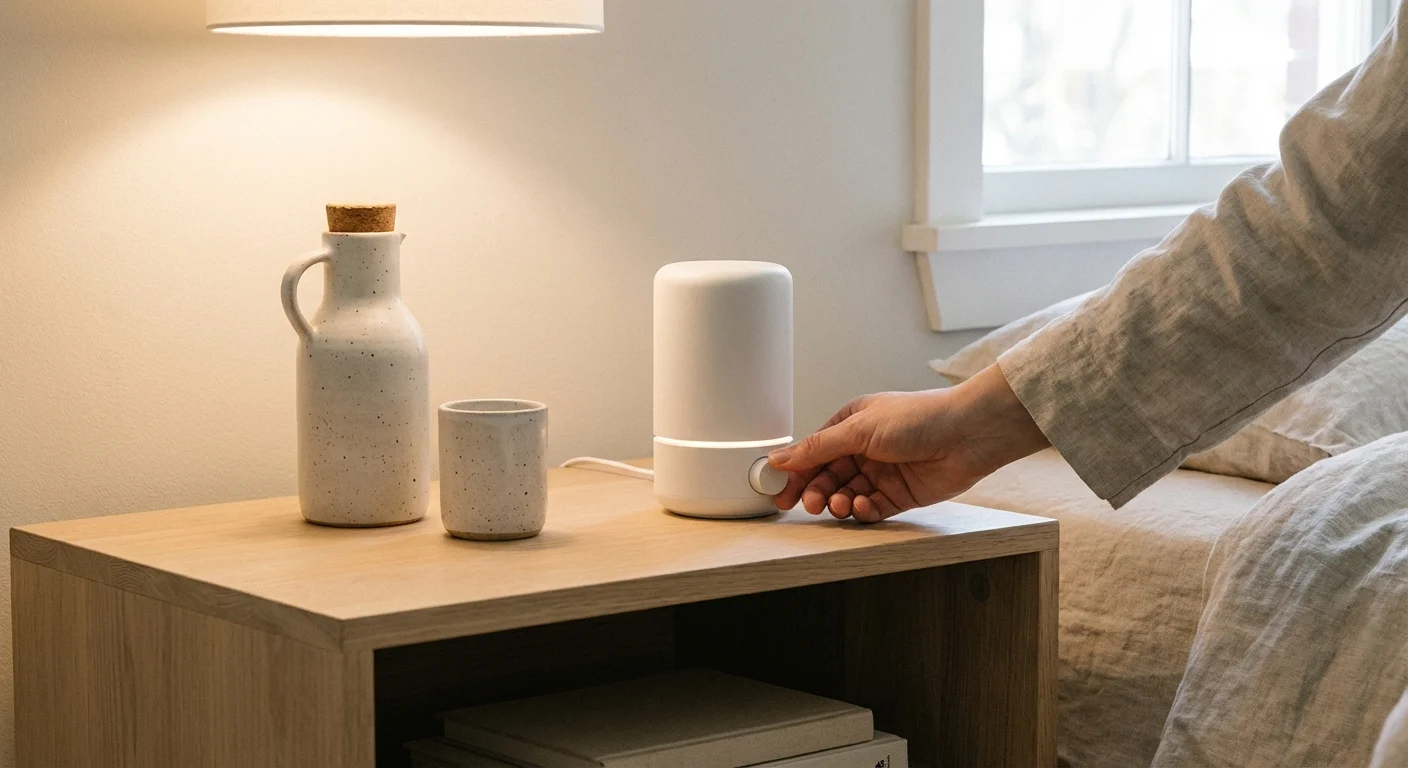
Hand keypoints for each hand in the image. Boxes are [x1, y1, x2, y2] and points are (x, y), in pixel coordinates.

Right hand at [769, 365, 1048, 521]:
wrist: (967, 435)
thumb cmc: (919, 418)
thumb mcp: (859, 429)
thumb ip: (818, 448)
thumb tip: (781, 458)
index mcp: (851, 424)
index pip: (814, 451)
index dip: (794, 471)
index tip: (777, 491)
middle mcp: (865, 448)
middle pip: (827, 476)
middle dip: (815, 490)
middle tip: (809, 503)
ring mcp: (881, 472)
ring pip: (846, 495)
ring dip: (838, 502)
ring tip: (840, 505)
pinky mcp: (899, 495)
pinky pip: (871, 509)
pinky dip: (863, 512)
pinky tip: (864, 507)